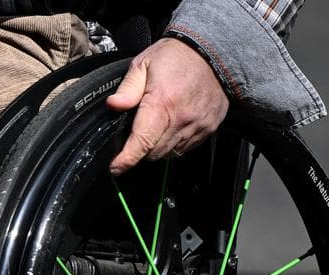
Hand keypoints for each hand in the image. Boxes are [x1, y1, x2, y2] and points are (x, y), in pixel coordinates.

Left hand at [106, 37, 229, 175]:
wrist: (214, 52)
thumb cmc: (176, 56)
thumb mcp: (144, 64)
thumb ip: (128, 88)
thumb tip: (113, 105)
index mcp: (162, 103)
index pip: (142, 142)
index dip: (127, 159)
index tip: (116, 168)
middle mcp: (181, 118)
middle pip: (154, 153)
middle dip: (140, 150)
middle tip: (135, 136)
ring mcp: (197, 125)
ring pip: (169, 153)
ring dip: (157, 148)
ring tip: (154, 128)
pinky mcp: (209, 128)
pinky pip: (186, 148)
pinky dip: (174, 144)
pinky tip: (171, 127)